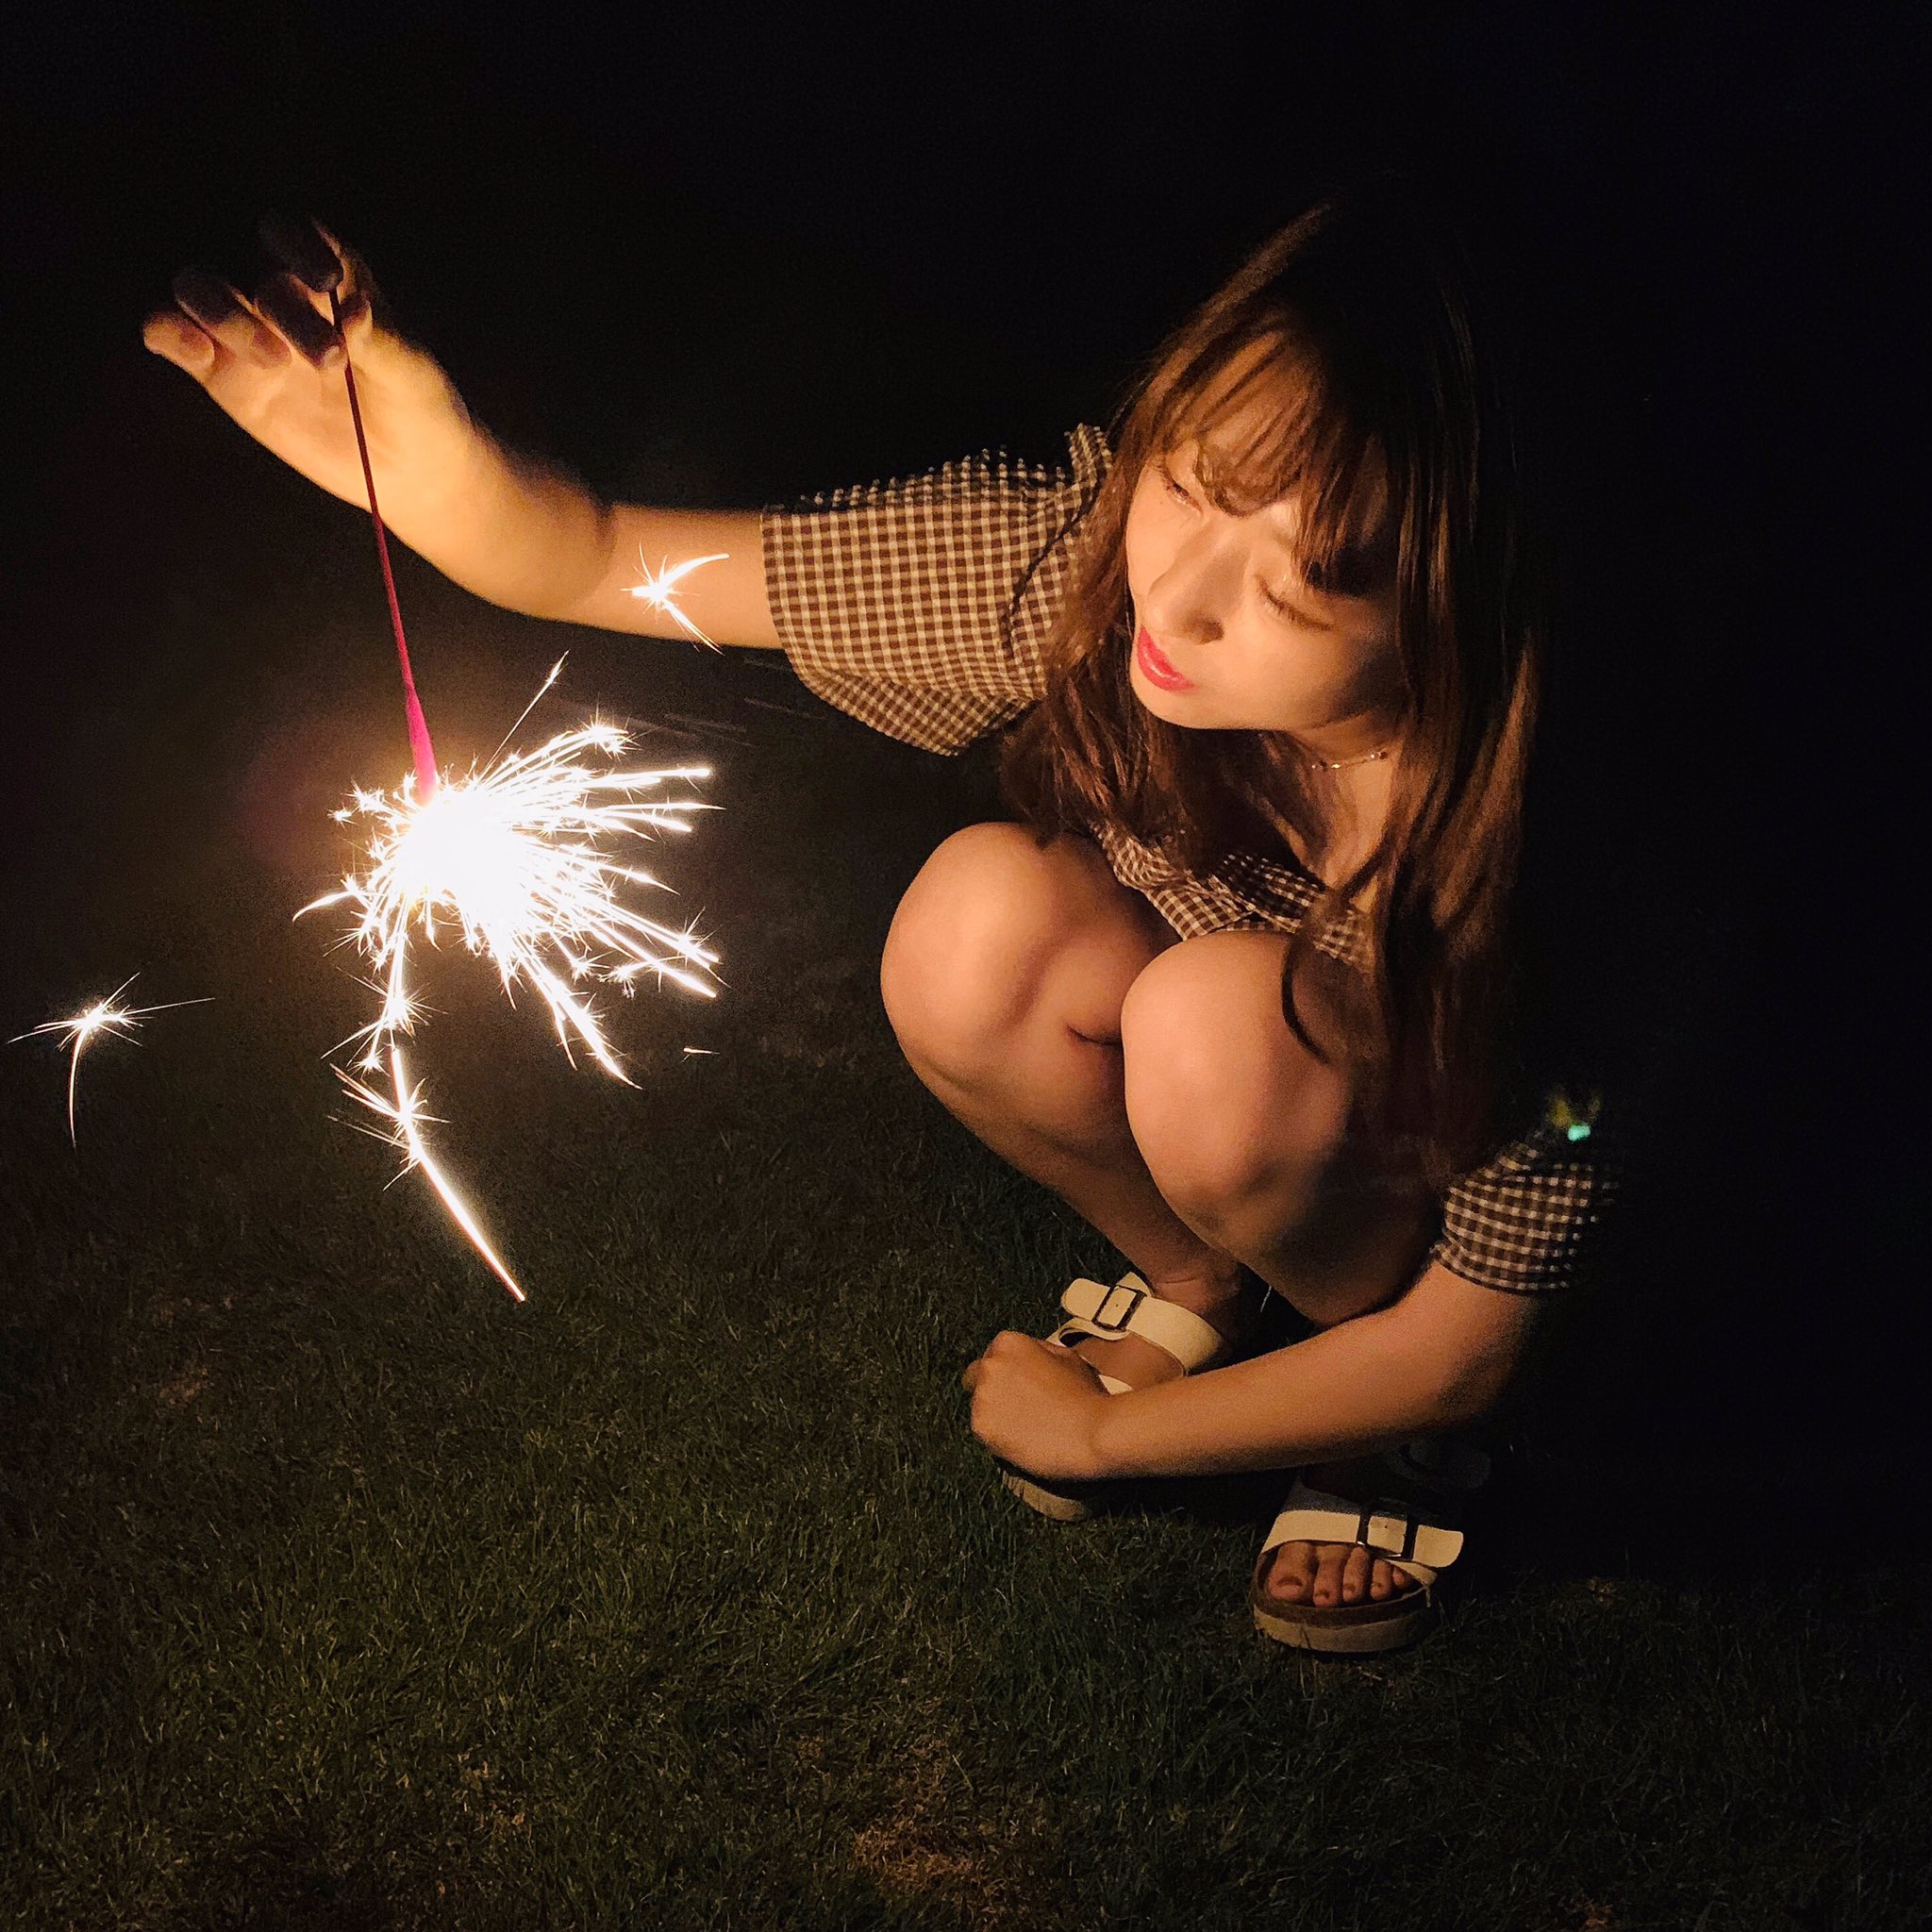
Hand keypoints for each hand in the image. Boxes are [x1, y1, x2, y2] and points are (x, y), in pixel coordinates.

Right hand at [141, 217, 475, 519]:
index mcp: (329, 272)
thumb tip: (350, 307)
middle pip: (249, 266)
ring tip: (275, 362)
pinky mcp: (219, 371)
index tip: (326, 281)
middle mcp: (279, 290)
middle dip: (280, 306)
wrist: (408, 468)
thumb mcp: (411, 373)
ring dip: (223, 313)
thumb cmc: (418, 404)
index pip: (294, 231)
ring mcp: (244, 328)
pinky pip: (171, 333)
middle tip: (329, 360)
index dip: (298, 244)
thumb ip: (379, 339)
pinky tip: (194, 349)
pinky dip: (169, 331)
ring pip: (199, 287)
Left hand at [960, 1332, 1113, 1482]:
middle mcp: (990, 1366)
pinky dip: (997, 1437)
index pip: (992, 1355)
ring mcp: (982, 1397)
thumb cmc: (1086, 1396)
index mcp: (1009, 1343)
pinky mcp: (981, 1427)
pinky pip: (983, 1432)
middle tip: (1018, 1407)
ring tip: (1026, 1426)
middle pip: (977, 1378)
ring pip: (979, 1407)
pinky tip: (1023, 1439)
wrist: (1092, 1432)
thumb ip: (1040, 1351)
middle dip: (994, 1390)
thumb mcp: (1068, 1357)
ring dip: (996, 1414)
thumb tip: (1032, 1356)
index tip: (1017, 1385)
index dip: (1007, 1372)